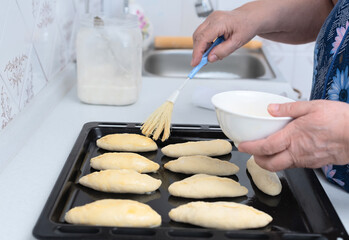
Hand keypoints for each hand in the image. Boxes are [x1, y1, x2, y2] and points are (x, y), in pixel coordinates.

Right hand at [191, 0, 333, 66]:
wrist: (273, 11)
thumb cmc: (261, 18)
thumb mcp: (243, 37)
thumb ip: (225, 48)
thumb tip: (211, 58)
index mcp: (222, 20)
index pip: (202, 39)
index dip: (196, 53)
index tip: (194, 66)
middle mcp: (218, 19)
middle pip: (199, 37)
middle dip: (196, 51)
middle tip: (197, 66)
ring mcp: (219, 21)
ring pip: (202, 36)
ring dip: (201, 49)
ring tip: (203, 61)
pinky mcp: (222, 25)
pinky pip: (209, 36)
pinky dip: (207, 46)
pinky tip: (212, 53)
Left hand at [238, 100, 348, 171]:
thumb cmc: (340, 120)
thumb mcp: (312, 106)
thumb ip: (289, 109)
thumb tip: (271, 109)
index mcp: (293, 137)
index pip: (264, 147)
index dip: (250, 148)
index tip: (242, 146)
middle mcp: (297, 152)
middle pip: (270, 164)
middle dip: (257, 160)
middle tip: (253, 152)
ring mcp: (306, 160)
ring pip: (282, 166)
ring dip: (271, 161)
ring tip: (268, 151)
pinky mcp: (315, 163)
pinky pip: (295, 165)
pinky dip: (286, 160)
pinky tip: (289, 150)